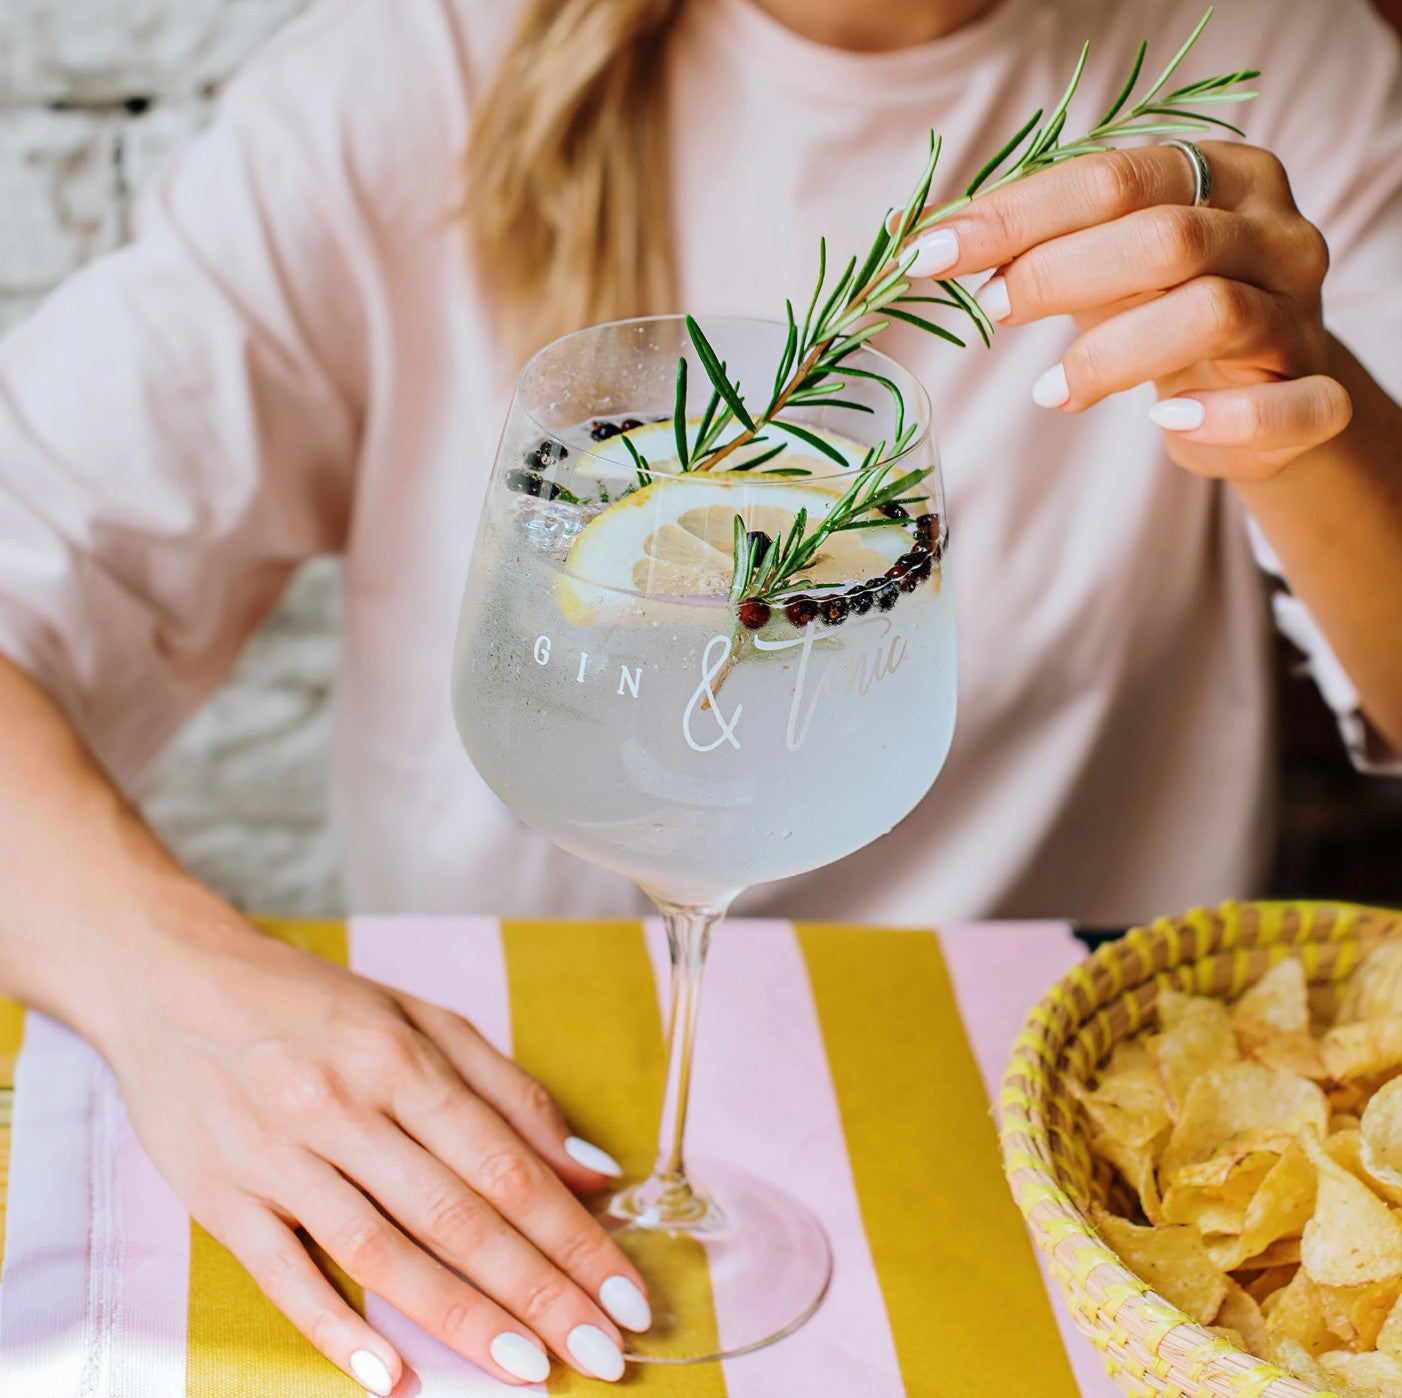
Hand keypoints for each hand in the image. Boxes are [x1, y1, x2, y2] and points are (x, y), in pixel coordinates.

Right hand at [97, 916, 648, 1389]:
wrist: (172, 981)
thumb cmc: (315, 1003)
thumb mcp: (420, 1018)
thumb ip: (507, 1092)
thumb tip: (589, 1172)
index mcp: (401, 1058)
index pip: (505, 1164)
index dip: (572, 1236)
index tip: (623, 1293)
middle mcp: (345, 1107)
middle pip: (457, 1216)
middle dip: (539, 1291)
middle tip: (602, 1354)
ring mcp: (278, 1156)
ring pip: (382, 1252)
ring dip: (460, 1319)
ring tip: (527, 1370)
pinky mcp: (219, 1198)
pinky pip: (283, 1274)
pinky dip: (335, 1330)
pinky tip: (391, 1378)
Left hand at [913, 141, 1352, 479]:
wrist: (1265, 393)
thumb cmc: (1166, 312)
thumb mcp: (1103, 267)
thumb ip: (1031, 245)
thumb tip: (912, 232)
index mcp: (1223, 175)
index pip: (1112, 178)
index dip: (1015, 216)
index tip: (930, 253)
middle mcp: (1273, 231)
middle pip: (1164, 237)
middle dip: (1057, 273)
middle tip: (991, 310)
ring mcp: (1301, 311)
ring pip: (1214, 313)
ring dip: (1113, 354)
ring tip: (1051, 392)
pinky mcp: (1314, 392)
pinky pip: (1291, 403)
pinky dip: (1223, 416)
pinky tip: (1165, 422)